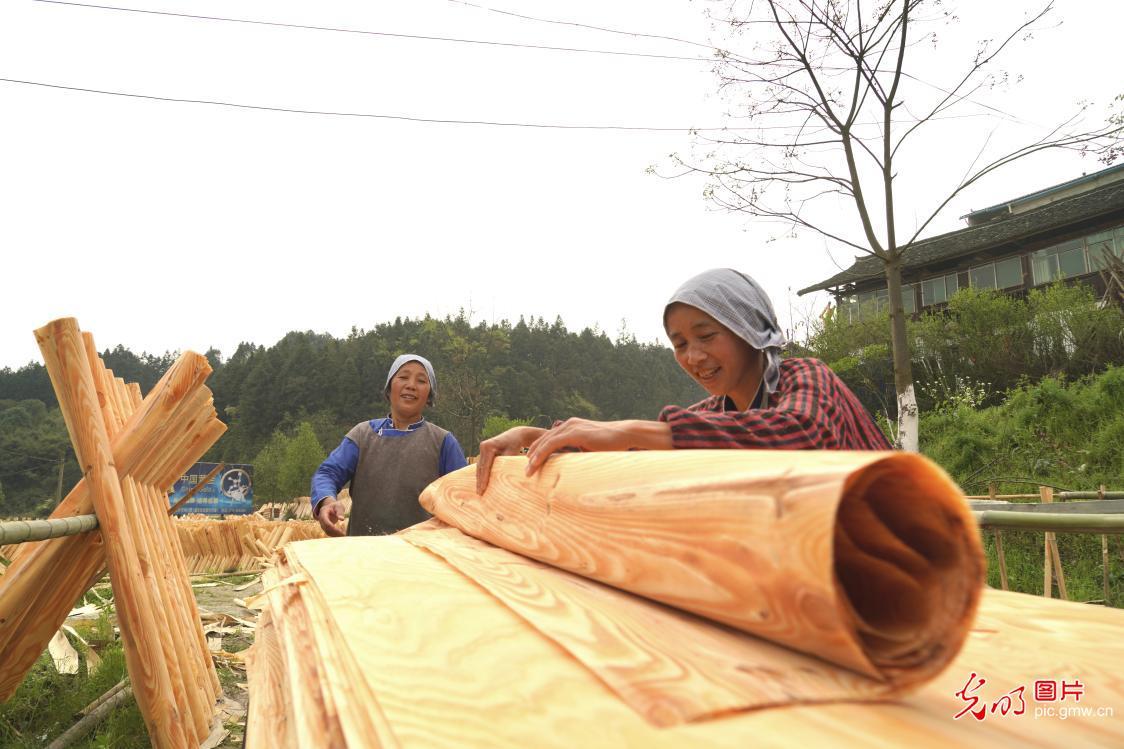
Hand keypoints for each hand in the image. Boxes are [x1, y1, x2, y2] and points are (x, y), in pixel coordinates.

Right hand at [316, 498, 345, 536]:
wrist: (331, 508)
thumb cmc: (335, 506)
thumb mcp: (338, 506)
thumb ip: (340, 511)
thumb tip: (342, 519)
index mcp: (323, 513)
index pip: (326, 521)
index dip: (332, 527)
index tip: (340, 531)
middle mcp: (321, 519)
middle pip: (326, 528)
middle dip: (335, 532)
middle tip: (344, 534)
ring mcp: (322, 524)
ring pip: (327, 532)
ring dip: (335, 535)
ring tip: (344, 535)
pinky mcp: (325, 528)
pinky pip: (329, 533)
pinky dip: (335, 535)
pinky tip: (341, 535)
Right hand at [476, 425, 546, 493]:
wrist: (516, 435)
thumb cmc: (515, 444)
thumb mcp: (512, 453)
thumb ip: (505, 463)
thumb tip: (501, 477)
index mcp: (488, 446)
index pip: (485, 466)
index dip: (484, 479)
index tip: (483, 489)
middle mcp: (483, 447)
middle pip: (481, 467)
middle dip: (480, 481)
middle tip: (479, 494)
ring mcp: (482, 449)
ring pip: (480, 467)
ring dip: (479, 479)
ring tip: (479, 491)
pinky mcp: (484, 452)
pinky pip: (482, 465)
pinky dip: (481, 474)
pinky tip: (481, 484)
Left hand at [524, 419, 672, 476]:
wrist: (626, 435)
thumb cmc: (612, 446)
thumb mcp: (591, 450)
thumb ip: (579, 454)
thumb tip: (573, 469)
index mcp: (571, 427)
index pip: (549, 439)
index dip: (538, 451)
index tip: (529, 464)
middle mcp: (568, 424)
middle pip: (543, 439)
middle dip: (531, 454)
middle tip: (522, 470)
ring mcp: (571, 427)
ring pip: (545, 441)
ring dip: (533, 456)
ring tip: (526, 470)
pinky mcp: (574, 432)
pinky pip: (552, 444)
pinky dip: (541, 453)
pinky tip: (533, 463)